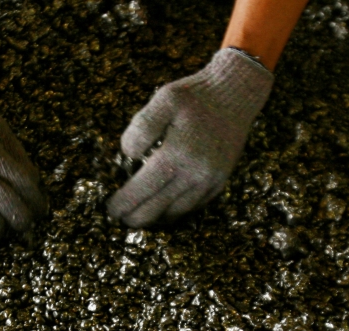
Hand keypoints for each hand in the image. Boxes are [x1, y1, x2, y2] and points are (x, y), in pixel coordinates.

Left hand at [107, 49, 273, 227]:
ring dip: (155, 218)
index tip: (110, 209)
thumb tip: (129, 155)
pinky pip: (194, 206)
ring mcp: (210, 180)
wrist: (237, 93)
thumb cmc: (196, 95)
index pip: (142, 190)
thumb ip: (141, 127)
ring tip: (138, 216)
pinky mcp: (220, 181)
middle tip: (119, 218)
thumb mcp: (164, 99)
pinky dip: (176, 212)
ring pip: (176, 213)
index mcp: (177, 154)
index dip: (123, 204)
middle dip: (135, 217)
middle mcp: (195, 173)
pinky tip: (163, 208)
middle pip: (157, 209)